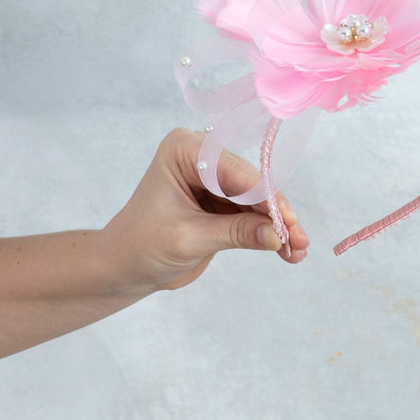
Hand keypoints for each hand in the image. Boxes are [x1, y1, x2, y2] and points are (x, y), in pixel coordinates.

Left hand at [102, 128, 309, 292]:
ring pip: (258, 200)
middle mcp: (202, 156)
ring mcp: (215, 178)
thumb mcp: (189, 239)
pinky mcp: (223, 200)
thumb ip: (236, 233)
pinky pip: (253, 213)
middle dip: (275, 214)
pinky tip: (287, 250)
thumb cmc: (140, 246)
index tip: (288, 223)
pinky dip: (268, 232)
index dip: (265, 197)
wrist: (121, 268)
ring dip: (277, 226)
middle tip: (298, 241)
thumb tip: (278, 237)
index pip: (235, 171)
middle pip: (252, 183)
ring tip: (297, 251)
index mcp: (185, 150)